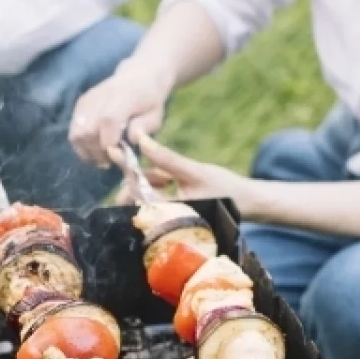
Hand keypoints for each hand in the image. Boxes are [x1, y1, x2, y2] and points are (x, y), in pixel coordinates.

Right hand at [69, 58, 173, 167]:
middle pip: (87, 133)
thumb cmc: (149, 99)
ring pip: (76, 135)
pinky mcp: (79, 105)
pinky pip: (73, 131)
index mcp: (121, 100)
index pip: (107, 126)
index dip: (110, 146)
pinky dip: (82, 143)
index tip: (120, 155)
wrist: (137, 76)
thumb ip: (144, 128)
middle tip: (110, 159)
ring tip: (101, 154)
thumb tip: (131, 140)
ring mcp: (86, 101)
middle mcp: (99, 99)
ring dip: (87, 150)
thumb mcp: (155, 115)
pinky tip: (95, 146)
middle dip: (98, 153)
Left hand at [137, 134, 263, 215]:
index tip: (114, 150)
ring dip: (148, 178)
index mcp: (166, 214)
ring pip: (144, 192)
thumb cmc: (224, 188)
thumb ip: (167, 159)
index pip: (136, 191)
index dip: (125, 169)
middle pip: (135, 195)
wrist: (246, 201)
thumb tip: (141, 141)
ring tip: (164, 174)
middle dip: (137, 176)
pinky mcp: (170, 207)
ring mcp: (165, 213)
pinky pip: (154, 193)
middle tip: (144, 163)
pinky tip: (165, 177)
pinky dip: (156, 182)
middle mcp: (162, 217)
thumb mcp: (194, 171)